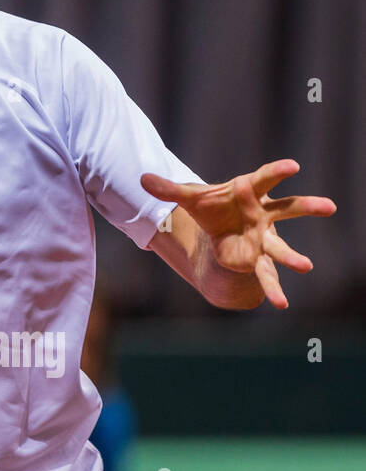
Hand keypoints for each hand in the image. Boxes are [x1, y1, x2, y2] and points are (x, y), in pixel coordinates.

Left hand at [141, 159, 335, 308]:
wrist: (224, 226)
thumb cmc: (215, 206)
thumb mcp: (191, 198)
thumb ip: (169, 189)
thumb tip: (141, 179)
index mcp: (249, 193)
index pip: (265, 179)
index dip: (278, 172)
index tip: (293, 166)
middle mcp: (263, 215)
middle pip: (289, 208)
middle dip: (307, 206)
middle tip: (329, 206)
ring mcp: (265, 238)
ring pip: (282, 247)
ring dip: (293, 257)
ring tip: (306, 266)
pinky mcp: (258, 259)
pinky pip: (266, 275)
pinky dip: (272, 289)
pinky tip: (279, 304)